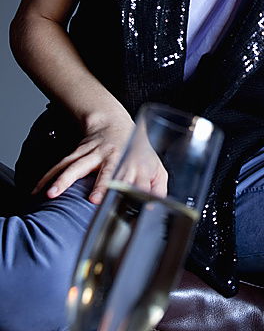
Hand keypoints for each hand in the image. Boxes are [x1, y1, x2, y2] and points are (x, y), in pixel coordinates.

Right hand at [32, 108, 167, 204]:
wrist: (113, 122)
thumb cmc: (136, 149)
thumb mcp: (155, 165)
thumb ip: (158, 188)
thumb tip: (159, 208)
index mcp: (135, 162)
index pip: (138, 179)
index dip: (135, 190)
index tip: (130, 204)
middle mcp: (115, 156)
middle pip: (108, 170)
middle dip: (101, 184)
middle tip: (94, 199)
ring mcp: (95, 153)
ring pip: (77, 165)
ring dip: (64, 179)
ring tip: (51, 194)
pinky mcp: (79, 151)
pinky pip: (62, 165)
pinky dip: (48, 177)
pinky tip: (37, 190)